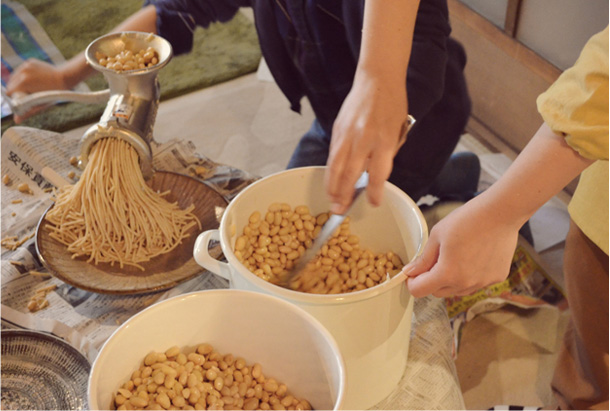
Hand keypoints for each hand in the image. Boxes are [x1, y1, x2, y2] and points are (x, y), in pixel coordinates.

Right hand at [6, 59, 71, 121]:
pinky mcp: (29, 61)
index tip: (24, 99)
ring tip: (31, 86)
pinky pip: (20, 70)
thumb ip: (28, 112)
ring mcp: (25, 65)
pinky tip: (33, 79)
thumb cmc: (54, 93)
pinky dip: (24, 75)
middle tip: (28, 93)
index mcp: (24, 82)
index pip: (10, 92)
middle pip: (11, 84)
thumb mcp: (41, 103)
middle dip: (17, 90)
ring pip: (14, 77)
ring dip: (19, 82)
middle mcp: (23, 72)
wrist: (64, 77)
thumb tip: (16, 120)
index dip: (16, 97)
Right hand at [325, 71, 407, 214]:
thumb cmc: (392, 105)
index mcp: (385, 140)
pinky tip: (330, 182)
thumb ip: (387, 154)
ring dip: (333, 187)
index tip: (374, 203)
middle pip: (351, 173)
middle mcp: (365, 139)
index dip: (375, 192)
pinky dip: (330, 172)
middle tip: (340, 210)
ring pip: (336, 167)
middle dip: (344, 195)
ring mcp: (348, 134)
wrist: (377, 79)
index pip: (379, 173)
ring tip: (332, 201)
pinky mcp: (337, 130)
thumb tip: (374, 174)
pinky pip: (332, 156)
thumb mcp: (398, 131)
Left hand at [402, 198, 520, 297]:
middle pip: (438, 292)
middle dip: (430, 281)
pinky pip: (476, 283)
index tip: (412, 273)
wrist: (500, 213)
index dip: (412, 282)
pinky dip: (470, 276)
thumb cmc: (467, 220)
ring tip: (455, 256)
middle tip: (433, 261)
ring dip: (450, 280)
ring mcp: (483, 283)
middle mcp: (465, 284)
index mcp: (447, 274)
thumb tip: (409, 272)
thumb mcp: (437, 236)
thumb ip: (423, 259)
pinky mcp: (496, 278)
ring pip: (457, 290)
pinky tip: (473, 256)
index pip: (419, 291)